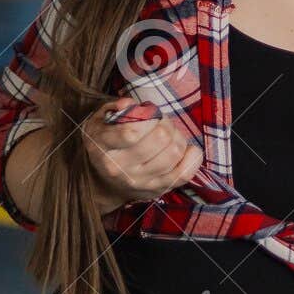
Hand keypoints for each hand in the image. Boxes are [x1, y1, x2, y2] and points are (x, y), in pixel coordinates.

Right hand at [80, 95, 204, 223]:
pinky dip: (192, 156)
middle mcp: (121, 169)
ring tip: (169, 134)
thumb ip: (116, 109)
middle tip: (159, 121)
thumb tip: (128, 104)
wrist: (103, 182)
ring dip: (177, 137)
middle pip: (160, 138)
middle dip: (164, 122)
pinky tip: (186, 148)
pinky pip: (185, 173)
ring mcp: (141, 182)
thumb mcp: (101, 121)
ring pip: (174, 152)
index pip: (132, 132)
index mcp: (103, 149)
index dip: (147, 116)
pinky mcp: (158, 190)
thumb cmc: (106, 142)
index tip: (147, 112)